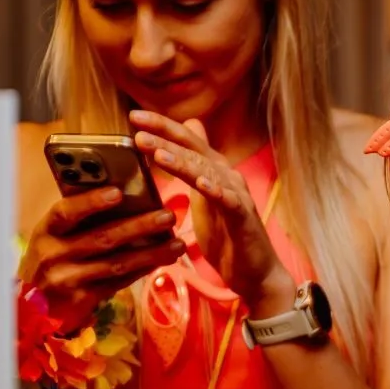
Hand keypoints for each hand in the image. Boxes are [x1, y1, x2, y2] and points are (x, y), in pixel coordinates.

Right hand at [19, 187, 182, 330]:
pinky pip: (118, 281)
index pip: (65, 212)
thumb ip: (79, 220)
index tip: (118, 192)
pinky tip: (162, 259)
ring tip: (177, 243)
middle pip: (102, 238)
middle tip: (168, 215)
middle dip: (139, 226)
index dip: (91, 202)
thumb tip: (125, 198)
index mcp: (46, 230)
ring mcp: (68, 279)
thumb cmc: (51, 258)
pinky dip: (143, 269)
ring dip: (150, 252)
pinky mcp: (82, 299)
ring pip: (116, 263)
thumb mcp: (53, 237)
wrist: (30, 306)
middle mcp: (54, 255)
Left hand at [129, 110, 294, 314]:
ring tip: (157, 153)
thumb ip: (193, 168)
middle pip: (194, 150)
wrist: (255, 273)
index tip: (134, 115)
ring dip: (182, 162)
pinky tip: (201, 183)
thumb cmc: (227, 236)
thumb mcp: (203, 198)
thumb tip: (188, 132)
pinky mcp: (243, 218)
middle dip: (165, 137)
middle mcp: (227, 176)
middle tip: (137, 126)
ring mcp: (236, 196)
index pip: (187, 142)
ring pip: (207, 172)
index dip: (163, 127)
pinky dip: (215, 190)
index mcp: (214, 171)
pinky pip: (228, 201)